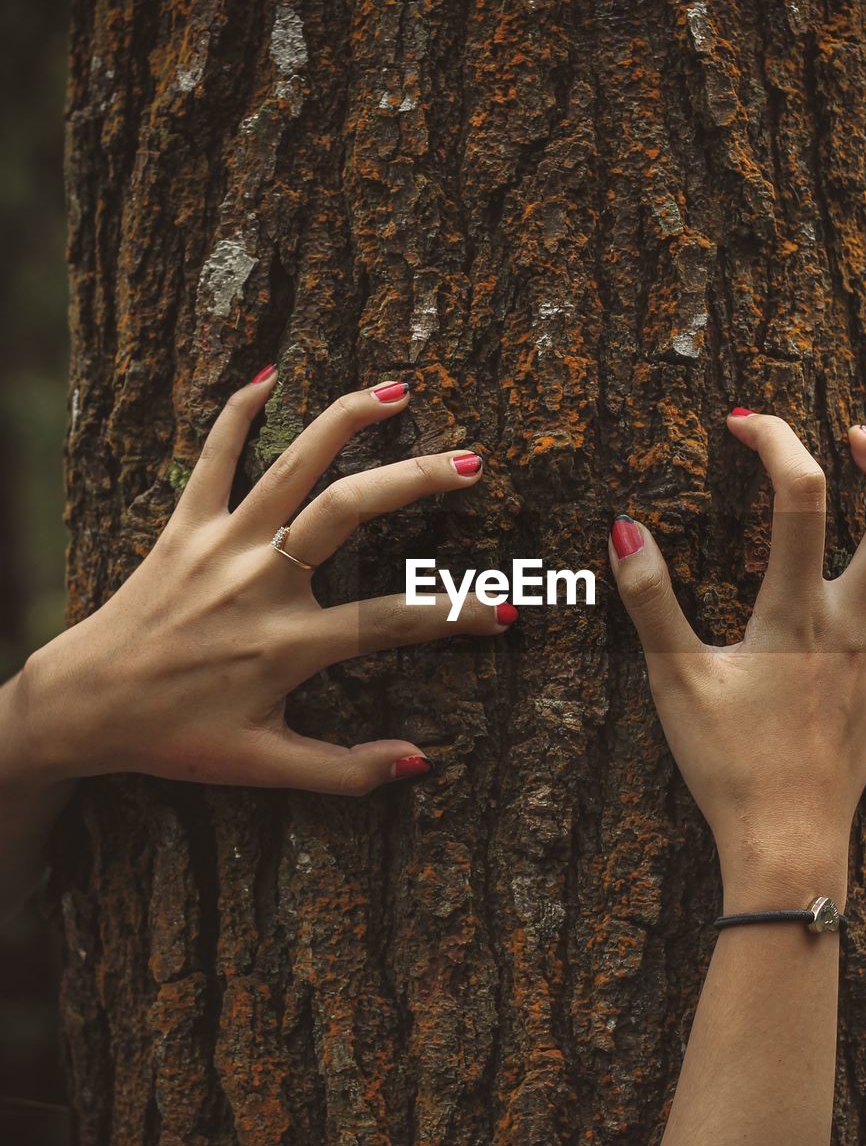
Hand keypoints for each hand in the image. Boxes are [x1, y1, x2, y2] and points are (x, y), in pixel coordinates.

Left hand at [13, 371, 514, 795]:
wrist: (80, 706)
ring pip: (291, 469)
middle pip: (348, 515)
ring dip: (344, 423)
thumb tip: (419, 762)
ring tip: (396, 391)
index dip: (455, 614)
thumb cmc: (171, 738)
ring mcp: (220, 548)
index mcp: (286, 646)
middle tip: (470, 464)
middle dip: (415, 482)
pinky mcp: (182, 528)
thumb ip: (344, 770)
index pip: (392, 621)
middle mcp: (258, 584)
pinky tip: (269, 375)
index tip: (505, 608)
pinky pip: (211, 459)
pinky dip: (236, 414)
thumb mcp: (261, 767)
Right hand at [609, 414, 865, 902]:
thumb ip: (649, 599)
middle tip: (860, 435)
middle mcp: (851, 627)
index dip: (775, 440)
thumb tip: (624, 527)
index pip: (800, 496)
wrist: (785, 845)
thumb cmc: (727, 764)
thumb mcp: (674, 677)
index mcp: (797, 611)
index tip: (742, 421)